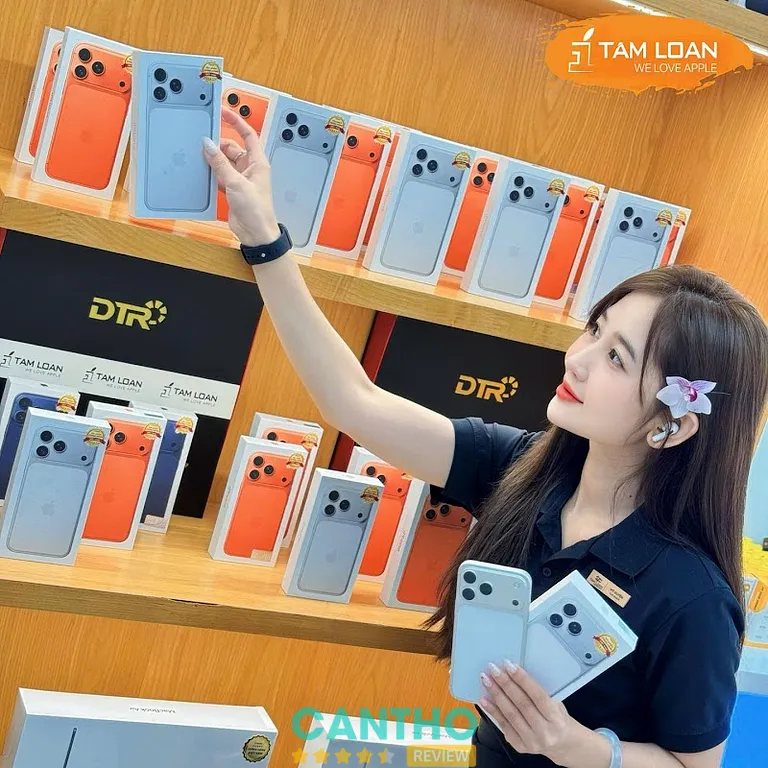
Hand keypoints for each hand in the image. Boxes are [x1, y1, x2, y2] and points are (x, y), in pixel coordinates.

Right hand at [202, 109, 280, 246]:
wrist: (256, 233)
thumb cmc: (256, 210)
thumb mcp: (236, 183)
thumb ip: (220, 163)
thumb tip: (208, 145)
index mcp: (258, 163)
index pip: (248, 135)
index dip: (236, 122)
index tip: (224, 112)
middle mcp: (250, 169)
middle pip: (232, 148)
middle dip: (218, 146)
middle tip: (204, 142)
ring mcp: (241, 179)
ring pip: (224, 162)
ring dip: (214, 161)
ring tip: (201, 158)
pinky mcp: (233, 190)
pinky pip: (220, 175)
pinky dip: (212, 174)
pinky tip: (204, 173)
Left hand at [479, 660, 584, 764]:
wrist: (562, 744)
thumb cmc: (557, 717)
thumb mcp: (556, 703)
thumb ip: (538, 692)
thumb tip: (514, 673)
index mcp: (556, 718)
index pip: (538, 696)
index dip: (522, 680)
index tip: (509, 665)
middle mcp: (545, 732)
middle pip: (521, 704)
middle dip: (505, 684)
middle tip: (493, 669)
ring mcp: (532, 742)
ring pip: (510, 714)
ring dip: (496, 695)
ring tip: (486, 680)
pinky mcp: (520, 746)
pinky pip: (503, 725)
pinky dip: (492, 711)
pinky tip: (484, 699)